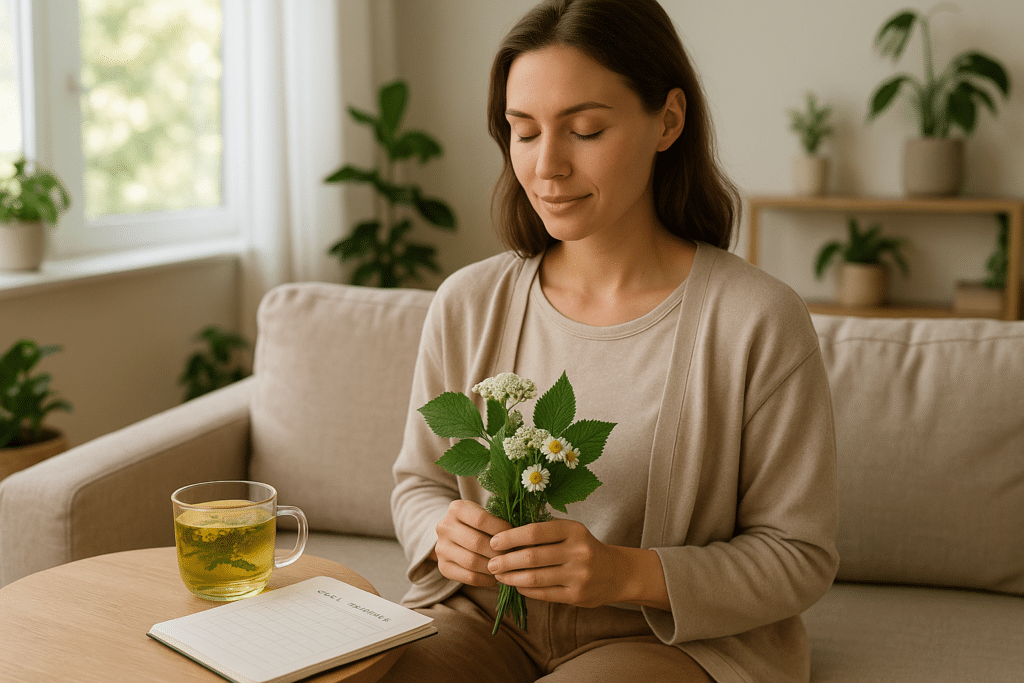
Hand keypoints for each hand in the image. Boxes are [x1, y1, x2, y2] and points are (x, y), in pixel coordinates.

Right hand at [432, 500, 512, 586]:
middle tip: (514, 556)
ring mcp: (441, 548)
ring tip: (506, 567)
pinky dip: (485, 579)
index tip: (515, 536)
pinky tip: (495, 577)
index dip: (501, 530)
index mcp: (456, 508)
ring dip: (493, 567)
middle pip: (476, 542)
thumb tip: (521, 535)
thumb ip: (498, 521)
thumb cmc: (478, 523)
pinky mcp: (443, 567)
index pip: (481, 520)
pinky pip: (468, 577)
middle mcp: (444, 527)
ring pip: (472, 561)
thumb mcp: (484, 513)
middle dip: (498, 551)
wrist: (453, 535)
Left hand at [487, 519, 665, 609]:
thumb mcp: (570, 532)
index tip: (493, 542)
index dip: (510, 537)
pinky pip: (543, 594)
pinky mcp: (577, 596)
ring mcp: (579, 575)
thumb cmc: (584, 548)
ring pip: (535, 578)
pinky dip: (525, 589)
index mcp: (573, 530)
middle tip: (490, 562)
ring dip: (511, 577)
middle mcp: (578, 551)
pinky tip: (516, 585)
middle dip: (505, 560)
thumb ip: (544, 532)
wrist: (616, 573)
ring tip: (499, 575)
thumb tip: (504, 536)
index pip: (535, 532)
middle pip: (532, 556)